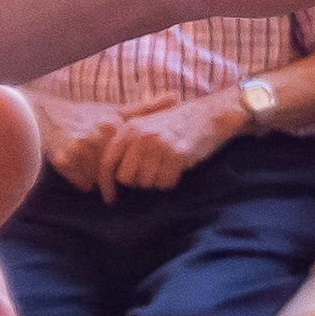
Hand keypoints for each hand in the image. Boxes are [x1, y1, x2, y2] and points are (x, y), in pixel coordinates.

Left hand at [84, 93, 234, 197]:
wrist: (208, 116)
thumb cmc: (175, 125)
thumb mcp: (145, 126)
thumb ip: (126, 145)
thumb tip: (109, 177)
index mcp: (129, 129)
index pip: (108, 163)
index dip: (107, 184)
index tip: (111, 199)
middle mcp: (140, 136)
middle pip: (126, 178)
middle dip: (138, 182)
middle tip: (153, 173)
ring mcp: (158, 144)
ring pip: (146, 183)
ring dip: (157, 181)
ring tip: (168, 166)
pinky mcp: (176, 154)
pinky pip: (165, 183)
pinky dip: (171, 181)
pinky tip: (178, 168)